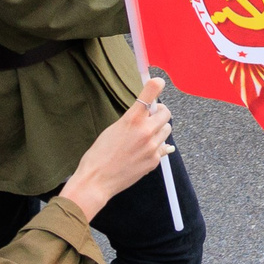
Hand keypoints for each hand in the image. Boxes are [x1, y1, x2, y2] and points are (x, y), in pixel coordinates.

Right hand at [60, 78, 173, 221]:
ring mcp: (152, 147)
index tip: (158, 82)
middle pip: (165, 113)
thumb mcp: (113, 129)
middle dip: (159, 112)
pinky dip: (157, 145)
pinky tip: (146, 149)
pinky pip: (164, 147)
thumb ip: (132, 120)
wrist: (97, 181)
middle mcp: (146, 131)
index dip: (156, 85)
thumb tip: (147, 113)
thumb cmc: (99, 155)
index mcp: (132, 120)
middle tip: (151, 116)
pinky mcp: (154, 160)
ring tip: (146, 135)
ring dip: (159, 128)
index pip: (150, 94)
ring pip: (167, 129)